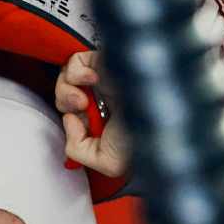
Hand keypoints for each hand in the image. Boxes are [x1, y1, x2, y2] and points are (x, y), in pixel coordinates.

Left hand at [55, 51, 129, 177]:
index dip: (70, 123)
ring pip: (65, 78)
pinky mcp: (104, 61)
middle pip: (64, 96)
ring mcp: (102, 79)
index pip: (71, 117)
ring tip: (84, 99)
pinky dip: (76, 71)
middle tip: (82, 108)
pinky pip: (75, 60)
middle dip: (65, 104)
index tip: (83, 128)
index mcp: (102, 121)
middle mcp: (101, 99)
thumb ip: (77, 150)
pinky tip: (93, 79)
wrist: (159, 112)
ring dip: (67, 89)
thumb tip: (69, 119)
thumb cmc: (141, 138)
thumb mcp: (108, 163)